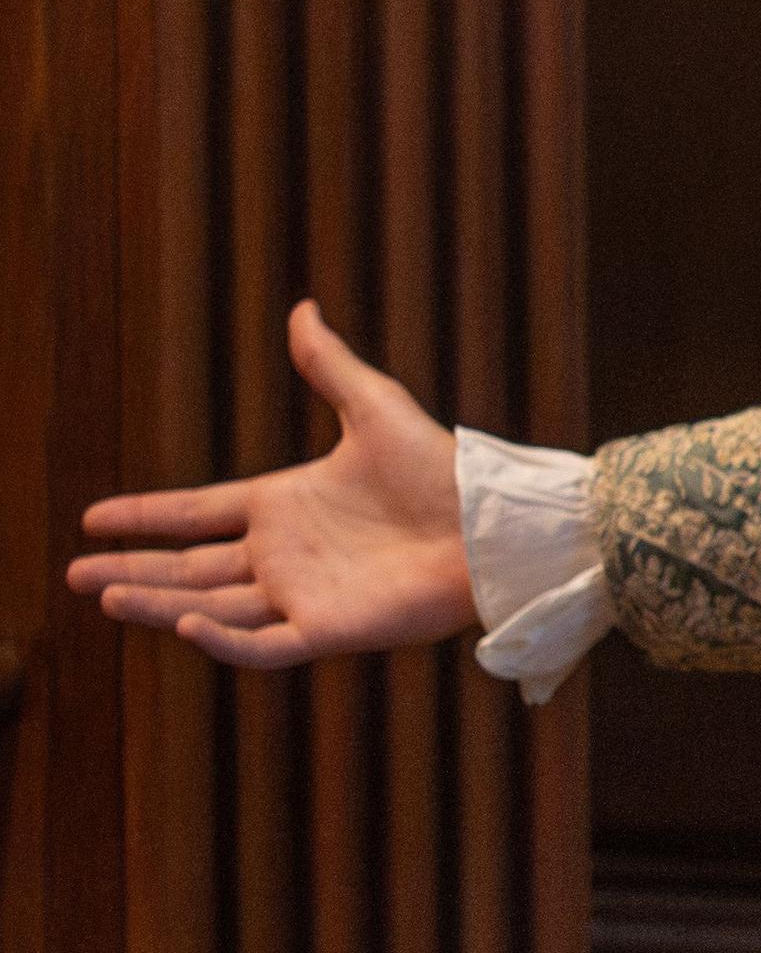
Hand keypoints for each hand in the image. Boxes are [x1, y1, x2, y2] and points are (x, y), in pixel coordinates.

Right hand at [69, 302, 477, 669]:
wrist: (492, 523)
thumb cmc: (443, 468)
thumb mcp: (375, 407)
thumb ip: (330, 365)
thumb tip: (302, 307)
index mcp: (285, 505)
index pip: (196, 513)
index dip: (146, 517)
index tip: (93, 518)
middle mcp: (285, 554)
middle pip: (189, 567)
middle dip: (131, 570)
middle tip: (75, 573)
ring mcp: (303, 594)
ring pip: (209, 606)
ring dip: (155, 603)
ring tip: (102, 595)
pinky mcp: (328, 629)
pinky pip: (261, 645)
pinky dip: (220, 639)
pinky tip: (180, 623)